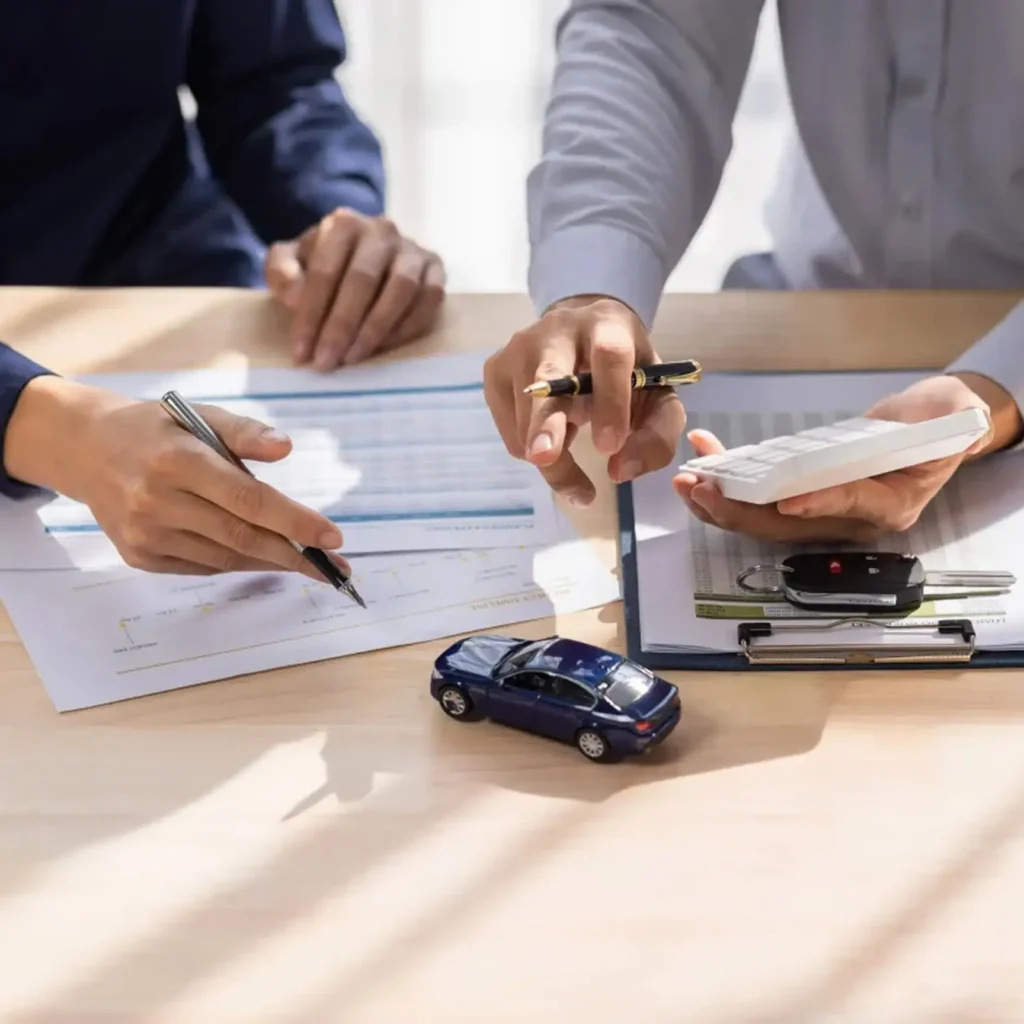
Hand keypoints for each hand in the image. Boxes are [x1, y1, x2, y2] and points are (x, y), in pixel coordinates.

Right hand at [4, 377, 348, 578]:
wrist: (85, 449)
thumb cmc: (155, 430)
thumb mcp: (198, 414)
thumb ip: (245, 432)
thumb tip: (286, 447)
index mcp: (178, 461)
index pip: (249, 499)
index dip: (295, 521)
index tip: (333, 536)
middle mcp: (158, 502)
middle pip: (242, 537)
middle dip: (295, 554)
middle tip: (335, 566)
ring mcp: (146, 535)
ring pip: (225, 557)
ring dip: (270, 561)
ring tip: (305, 560)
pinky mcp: (139, 556)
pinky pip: (203, 567)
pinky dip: (237, 561)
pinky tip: (260, 555)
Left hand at [265, 208, 445, 370]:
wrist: (368, 253)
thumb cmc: (326, 263)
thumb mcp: (293, 261)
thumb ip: (281, 271)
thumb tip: (295, 297)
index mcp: (343, 224)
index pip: (324, 272)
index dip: (311, 315)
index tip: (302, 352)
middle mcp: (382, 230)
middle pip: (362, 280)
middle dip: (341, 327)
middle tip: (327, 362)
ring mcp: (413, 249)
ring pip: (400, 288)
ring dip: (376, 328)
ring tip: (355, 357)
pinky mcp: (436, 268)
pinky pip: (430, 298)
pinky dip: (409, 325)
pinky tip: (386, 346)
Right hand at [482, 296, 686, 504]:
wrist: (582, 337)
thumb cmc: (625, 373)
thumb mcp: (656, 397)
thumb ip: (656, 435)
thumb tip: (621, 470)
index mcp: (607, 325)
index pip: (609, 356)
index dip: (610, 401)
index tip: (610, 447)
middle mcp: (557, 329)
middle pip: (548, 376)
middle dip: (546, 421)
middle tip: (545, 458)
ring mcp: (518, 348)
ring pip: (526, 418)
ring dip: (551, 458)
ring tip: (571, 462)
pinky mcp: (495, 371)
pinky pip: (511, 431)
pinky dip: (533, 448)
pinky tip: (552, 433)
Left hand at [673, 373, 1008, 542]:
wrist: (928, 429)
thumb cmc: (938, 423)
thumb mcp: (950, 415)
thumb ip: (942, 420)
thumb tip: (937, 417)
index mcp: (890, 504)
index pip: (850, 506)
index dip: (818, 503)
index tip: (786, 500)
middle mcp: (850, 518)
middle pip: (789, 523)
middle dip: (741, 510)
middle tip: (703, 490)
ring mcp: (823, 511)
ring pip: (764, 518)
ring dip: (722, 501)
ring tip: (688, 482)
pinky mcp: (802, 495)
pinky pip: (759, 497)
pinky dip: (730, 480)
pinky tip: (706, 458)